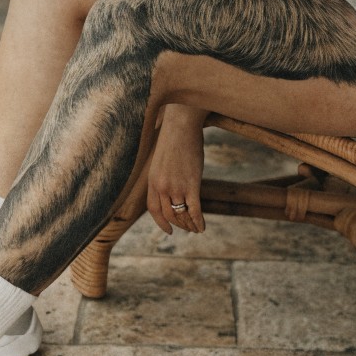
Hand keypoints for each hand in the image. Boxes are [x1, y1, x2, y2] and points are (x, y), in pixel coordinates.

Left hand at [147, 106, 205, 234]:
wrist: (181, 125)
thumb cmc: (174, 139)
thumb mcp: (162, 160)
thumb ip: (164, 176)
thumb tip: (170, 188)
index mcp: (153, 181)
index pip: (154, 209)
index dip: (161, 223)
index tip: (169, 230)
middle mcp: (162, 187)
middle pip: (168, 215)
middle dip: (178, 224)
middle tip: (187, 228)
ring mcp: (176, 187)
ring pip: (181, 214)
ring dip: (189, 225)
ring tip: (195, 229)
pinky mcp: (191, 184)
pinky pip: (194, 210)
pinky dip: (198, 221)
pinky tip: (203, 227)